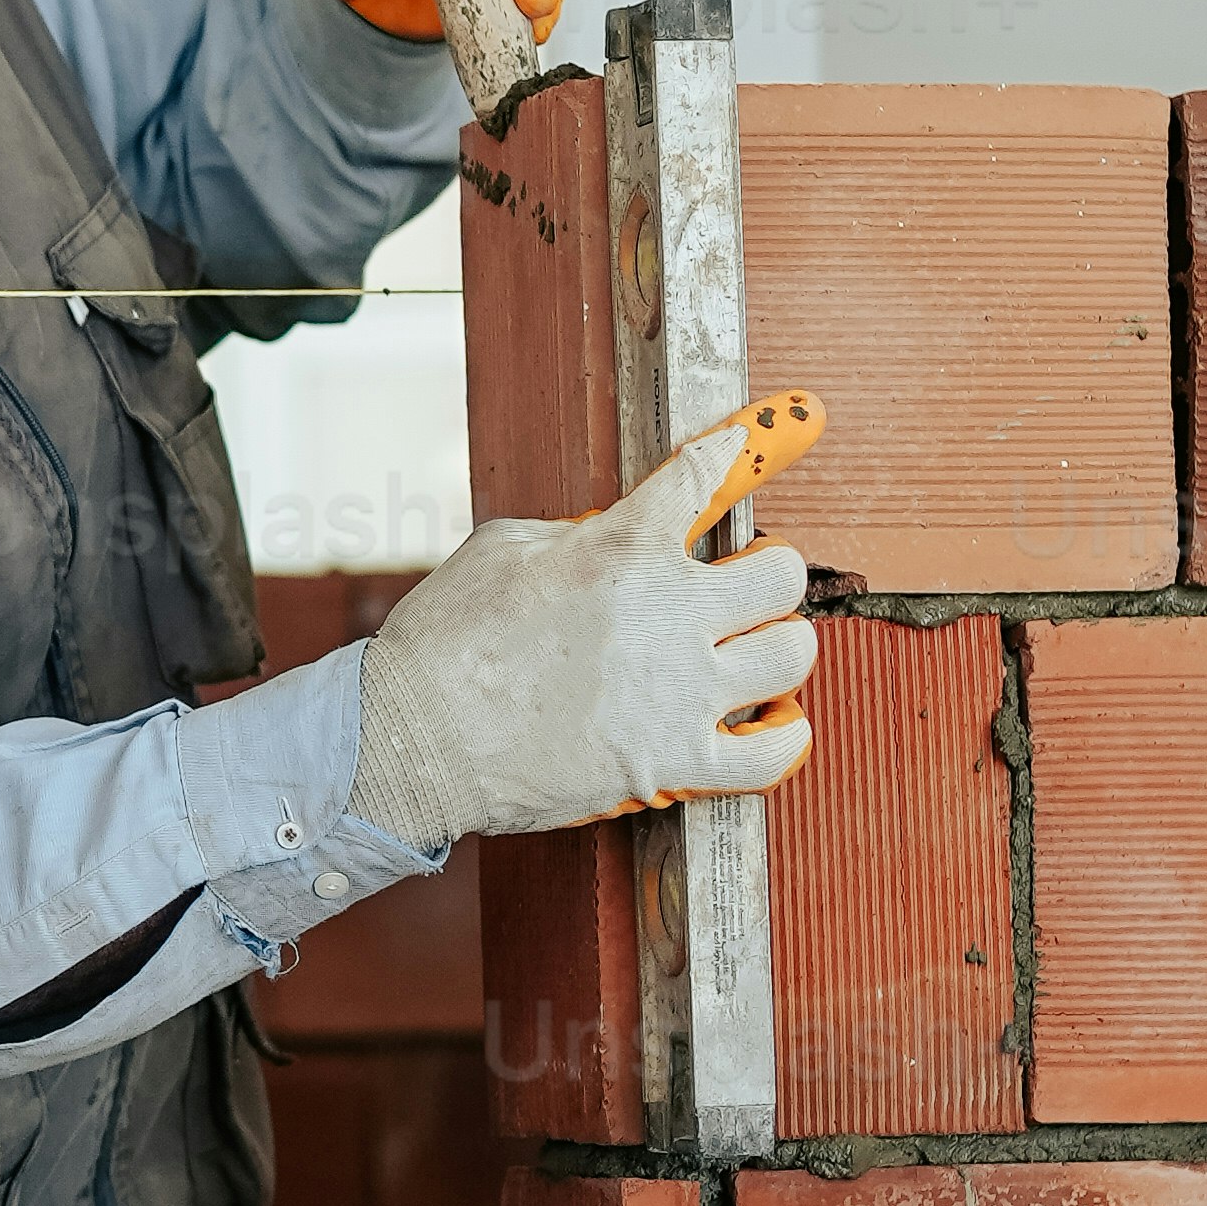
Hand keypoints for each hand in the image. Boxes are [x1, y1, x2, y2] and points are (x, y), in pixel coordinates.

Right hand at [343, 415, 818, 852]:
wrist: (415, 740)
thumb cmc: (444, 643)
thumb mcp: (502, 549)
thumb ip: (573, 535)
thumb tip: (603, 535)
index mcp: (624, 548)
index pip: (701, 477)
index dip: (732, 452)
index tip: (747, 443)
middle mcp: (669, 614)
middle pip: (780, 574)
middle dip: (768, 572)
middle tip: (746, 585)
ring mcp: (680, 691)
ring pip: (791, 654)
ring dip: (779, 648)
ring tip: (755, 654)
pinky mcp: (674, 763)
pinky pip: (772, 755)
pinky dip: (784, 738)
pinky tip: (776, 724)